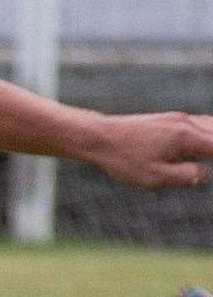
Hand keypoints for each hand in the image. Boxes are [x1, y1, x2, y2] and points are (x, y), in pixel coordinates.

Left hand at [92, 112, 212, 188]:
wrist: (96, 136)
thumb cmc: (124, 158)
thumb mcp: (157, 177)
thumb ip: (188, 176)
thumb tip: (205, 172)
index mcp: (188, 137)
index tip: (212, 168)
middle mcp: (186, 123)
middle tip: (209, 162)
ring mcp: (176, 119)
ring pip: (211, 125)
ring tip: (206, 155)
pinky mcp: (167, 120)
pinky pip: (199, 124)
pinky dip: (210, 132)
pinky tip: (206, 142)